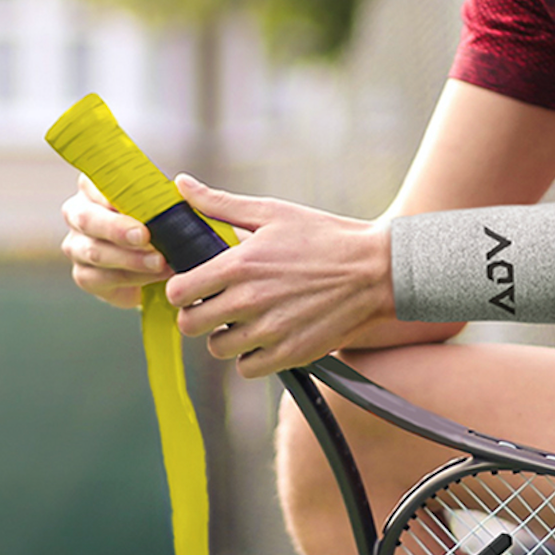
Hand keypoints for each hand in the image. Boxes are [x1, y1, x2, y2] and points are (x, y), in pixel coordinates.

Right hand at [61, 172, 170, 308]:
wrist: (158, 262)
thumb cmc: (159, 223)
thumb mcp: (162, 204)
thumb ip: (162, 196)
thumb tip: (181, 186)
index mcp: (93, 187)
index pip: (94, 183)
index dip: (112, 192)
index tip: (136, 200)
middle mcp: (78, 213)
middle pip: (88, 219)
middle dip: (117, 228)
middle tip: (144, 235)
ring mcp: (76, 246)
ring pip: (95, 252)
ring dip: (131, 258)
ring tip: (159, 261)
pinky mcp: (83, 275)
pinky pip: (102, 278)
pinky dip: (133, 277)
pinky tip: (155, 276)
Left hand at [165, 175, 394, 375]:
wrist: (376, 270)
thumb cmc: (323, 237)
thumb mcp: (271, 213)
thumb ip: (219, 204)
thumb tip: (181, 185)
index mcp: (238, 265)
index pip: (178, 291)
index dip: (182, 288)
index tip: (195, 285)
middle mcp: (248, 301)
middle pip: (191, 325)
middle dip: (198, 314)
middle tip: (216, 304)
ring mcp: (269, 331)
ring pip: (217, 348)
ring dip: (225, 336)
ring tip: (245, 319)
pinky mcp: (290, 354)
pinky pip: (247, 368)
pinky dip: (250, 356)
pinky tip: (264, 336)